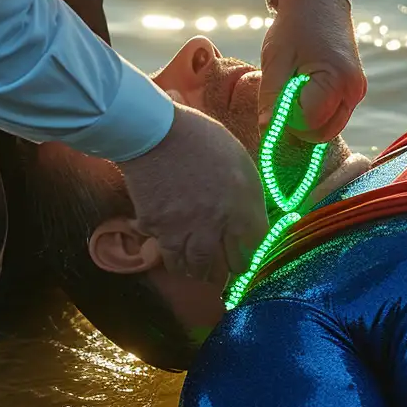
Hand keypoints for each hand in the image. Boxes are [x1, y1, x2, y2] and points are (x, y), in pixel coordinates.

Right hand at [118, 104, 265, 281]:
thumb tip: (250, 220)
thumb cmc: (201, 138)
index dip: (249, 257)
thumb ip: (248, 195)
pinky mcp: (156, 227)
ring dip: (196, 271)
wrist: (154, 131)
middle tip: (221, 274)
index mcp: (240, 207)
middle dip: (223, 274)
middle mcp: (214, 226)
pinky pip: (163, 251)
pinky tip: (169, 250)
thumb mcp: (240, 161)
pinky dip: (167, 254)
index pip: (252, 250)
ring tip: (196, 270)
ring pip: (192, 267)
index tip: (244, 259)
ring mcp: (183, 229)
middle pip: (223, 269)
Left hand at [260, 0, 367, 143]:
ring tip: (292, 91)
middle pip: (322, 134)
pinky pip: (332, 116)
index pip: (309, 124)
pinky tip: (303, 91)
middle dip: (297, 126)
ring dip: (306, 120)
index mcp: (337, 82)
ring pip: (328, 128)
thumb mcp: (276, 60)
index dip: (287, 120)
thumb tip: (267, 132)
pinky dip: (315, 113)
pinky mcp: (353, 92)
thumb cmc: (295, 26)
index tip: (275, 101)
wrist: (318, 0)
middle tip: (281, 101)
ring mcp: (356, 93)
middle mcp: (353, 92)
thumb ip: (272, 98)